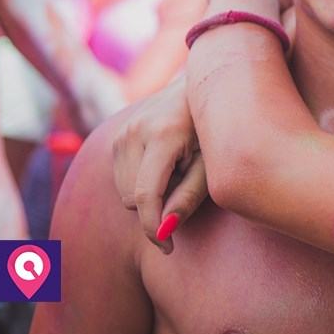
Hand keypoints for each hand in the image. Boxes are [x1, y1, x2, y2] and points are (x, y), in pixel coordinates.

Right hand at [111, 77, 207, 252]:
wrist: (202, 86)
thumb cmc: (215, 129)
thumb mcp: (213, 163)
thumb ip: (189, 196)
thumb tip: (164, 229)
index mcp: (162, 134)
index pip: (145, 195)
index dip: (153, 228)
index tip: (168, 248)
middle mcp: (134, 129)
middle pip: (132, 198)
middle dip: (157, 206)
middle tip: (188, 188)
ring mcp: (122, 130)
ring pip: (124, 192)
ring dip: (149, 194)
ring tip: (179, 172)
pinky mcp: (117, 134)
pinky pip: (121, 180)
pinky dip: (141, 183)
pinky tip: (166, 166)